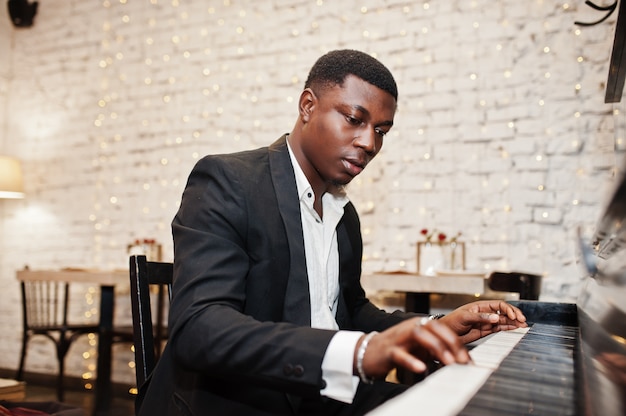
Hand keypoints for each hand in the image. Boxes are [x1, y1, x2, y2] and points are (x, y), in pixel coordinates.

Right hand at [355, 317, 471, 380]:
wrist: (366, 352)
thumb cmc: (395, 350)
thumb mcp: (417, 348)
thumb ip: (435, 350)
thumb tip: (458, 360)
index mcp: (418, 326)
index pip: (442, 328)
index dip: (457, 343)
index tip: (467, 360)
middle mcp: (409, 327)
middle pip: (433, 327)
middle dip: (451, 343)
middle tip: (462, 361)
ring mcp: (398, 338)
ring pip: (418, 334)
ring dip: (435, 347)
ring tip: (448, 362)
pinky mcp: (387, 350)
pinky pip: (399, 353)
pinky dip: (411, 360)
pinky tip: (421, 368)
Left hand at [439, 300, 527, 343]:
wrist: (444, 334)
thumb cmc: (451, 322)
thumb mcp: (464, 317)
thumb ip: (480, 317)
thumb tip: (496, 317)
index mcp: (480, 306)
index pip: (499, 305)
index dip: (508, 310)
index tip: (513, 316)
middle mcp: (485, 313)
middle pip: (504, 312)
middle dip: (514, 315)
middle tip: (523, 321)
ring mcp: (486, 322)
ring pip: (504, 321)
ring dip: (514, 323)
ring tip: (523, 326)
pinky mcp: (485, 331)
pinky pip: (500, 329)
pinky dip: (508, 329)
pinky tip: (515, 329)